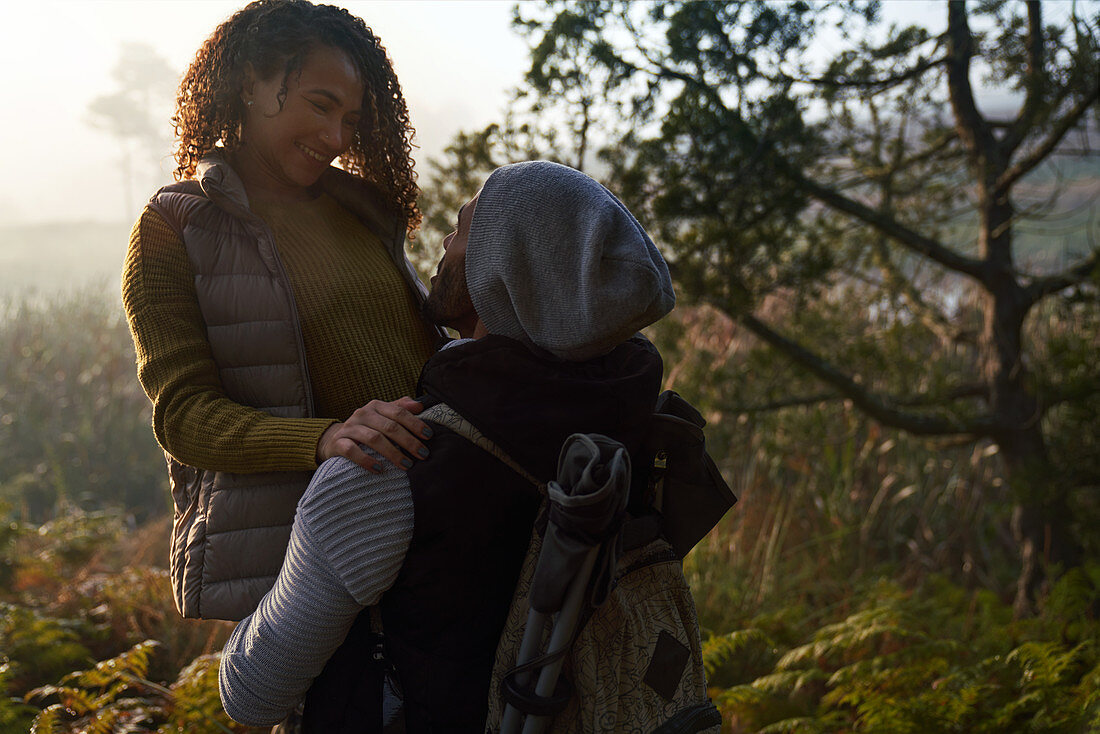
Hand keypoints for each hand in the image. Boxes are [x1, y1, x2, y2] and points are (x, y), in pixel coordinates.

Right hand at [316, 397, 432, 472]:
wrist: (335, 440)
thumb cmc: (366, 429)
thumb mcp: (383, 416)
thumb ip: (400, 408)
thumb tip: (420, 406)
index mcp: (376, 406)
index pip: (398, 412)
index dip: (415, 423)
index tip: (429, 436)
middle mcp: (362, 414)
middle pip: (389, 427)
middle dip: (409, 441)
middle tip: (423, 454)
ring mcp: (349, 428)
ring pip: (374, 439)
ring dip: (393, 453)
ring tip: (407, 465)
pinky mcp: (338, 443)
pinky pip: (352, 451)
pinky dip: (367, 460)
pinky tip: (379, 469)